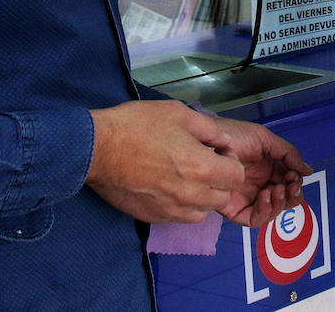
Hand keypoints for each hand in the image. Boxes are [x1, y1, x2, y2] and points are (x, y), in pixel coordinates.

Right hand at [86, 100, 243, 223]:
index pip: (236, 177)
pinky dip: (184, 207)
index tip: (217, 151)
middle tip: (204, 163)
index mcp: (202, 168)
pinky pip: (181, 218)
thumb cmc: (138, 126)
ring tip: (188, 178)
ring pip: (203, 212)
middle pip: (223, 197)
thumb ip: (209, 130)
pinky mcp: (153, 217)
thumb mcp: (179, 114)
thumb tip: (225, 142)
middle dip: (220, 181)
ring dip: (203, 197)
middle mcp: (191, 195)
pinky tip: (171, 189)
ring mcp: (171, 210)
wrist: (98, 149)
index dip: (231, 162)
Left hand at [215, 119, 313, 227]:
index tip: (295, 176)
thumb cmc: (234, 136)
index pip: (289, 184)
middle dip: (292, 195)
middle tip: (290, 185)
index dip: (296, 183)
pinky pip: (255, 219)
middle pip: (284, 200)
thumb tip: (308, 171)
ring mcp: (248, 198)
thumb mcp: (265, 139)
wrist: (208, 140)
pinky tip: (265, 196)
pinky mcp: (235, 210)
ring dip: (280, 203)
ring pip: (272, 212)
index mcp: (268, 170)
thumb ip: (288, 154)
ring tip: (276, 189)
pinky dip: (265, 211)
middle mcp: (260, 186)